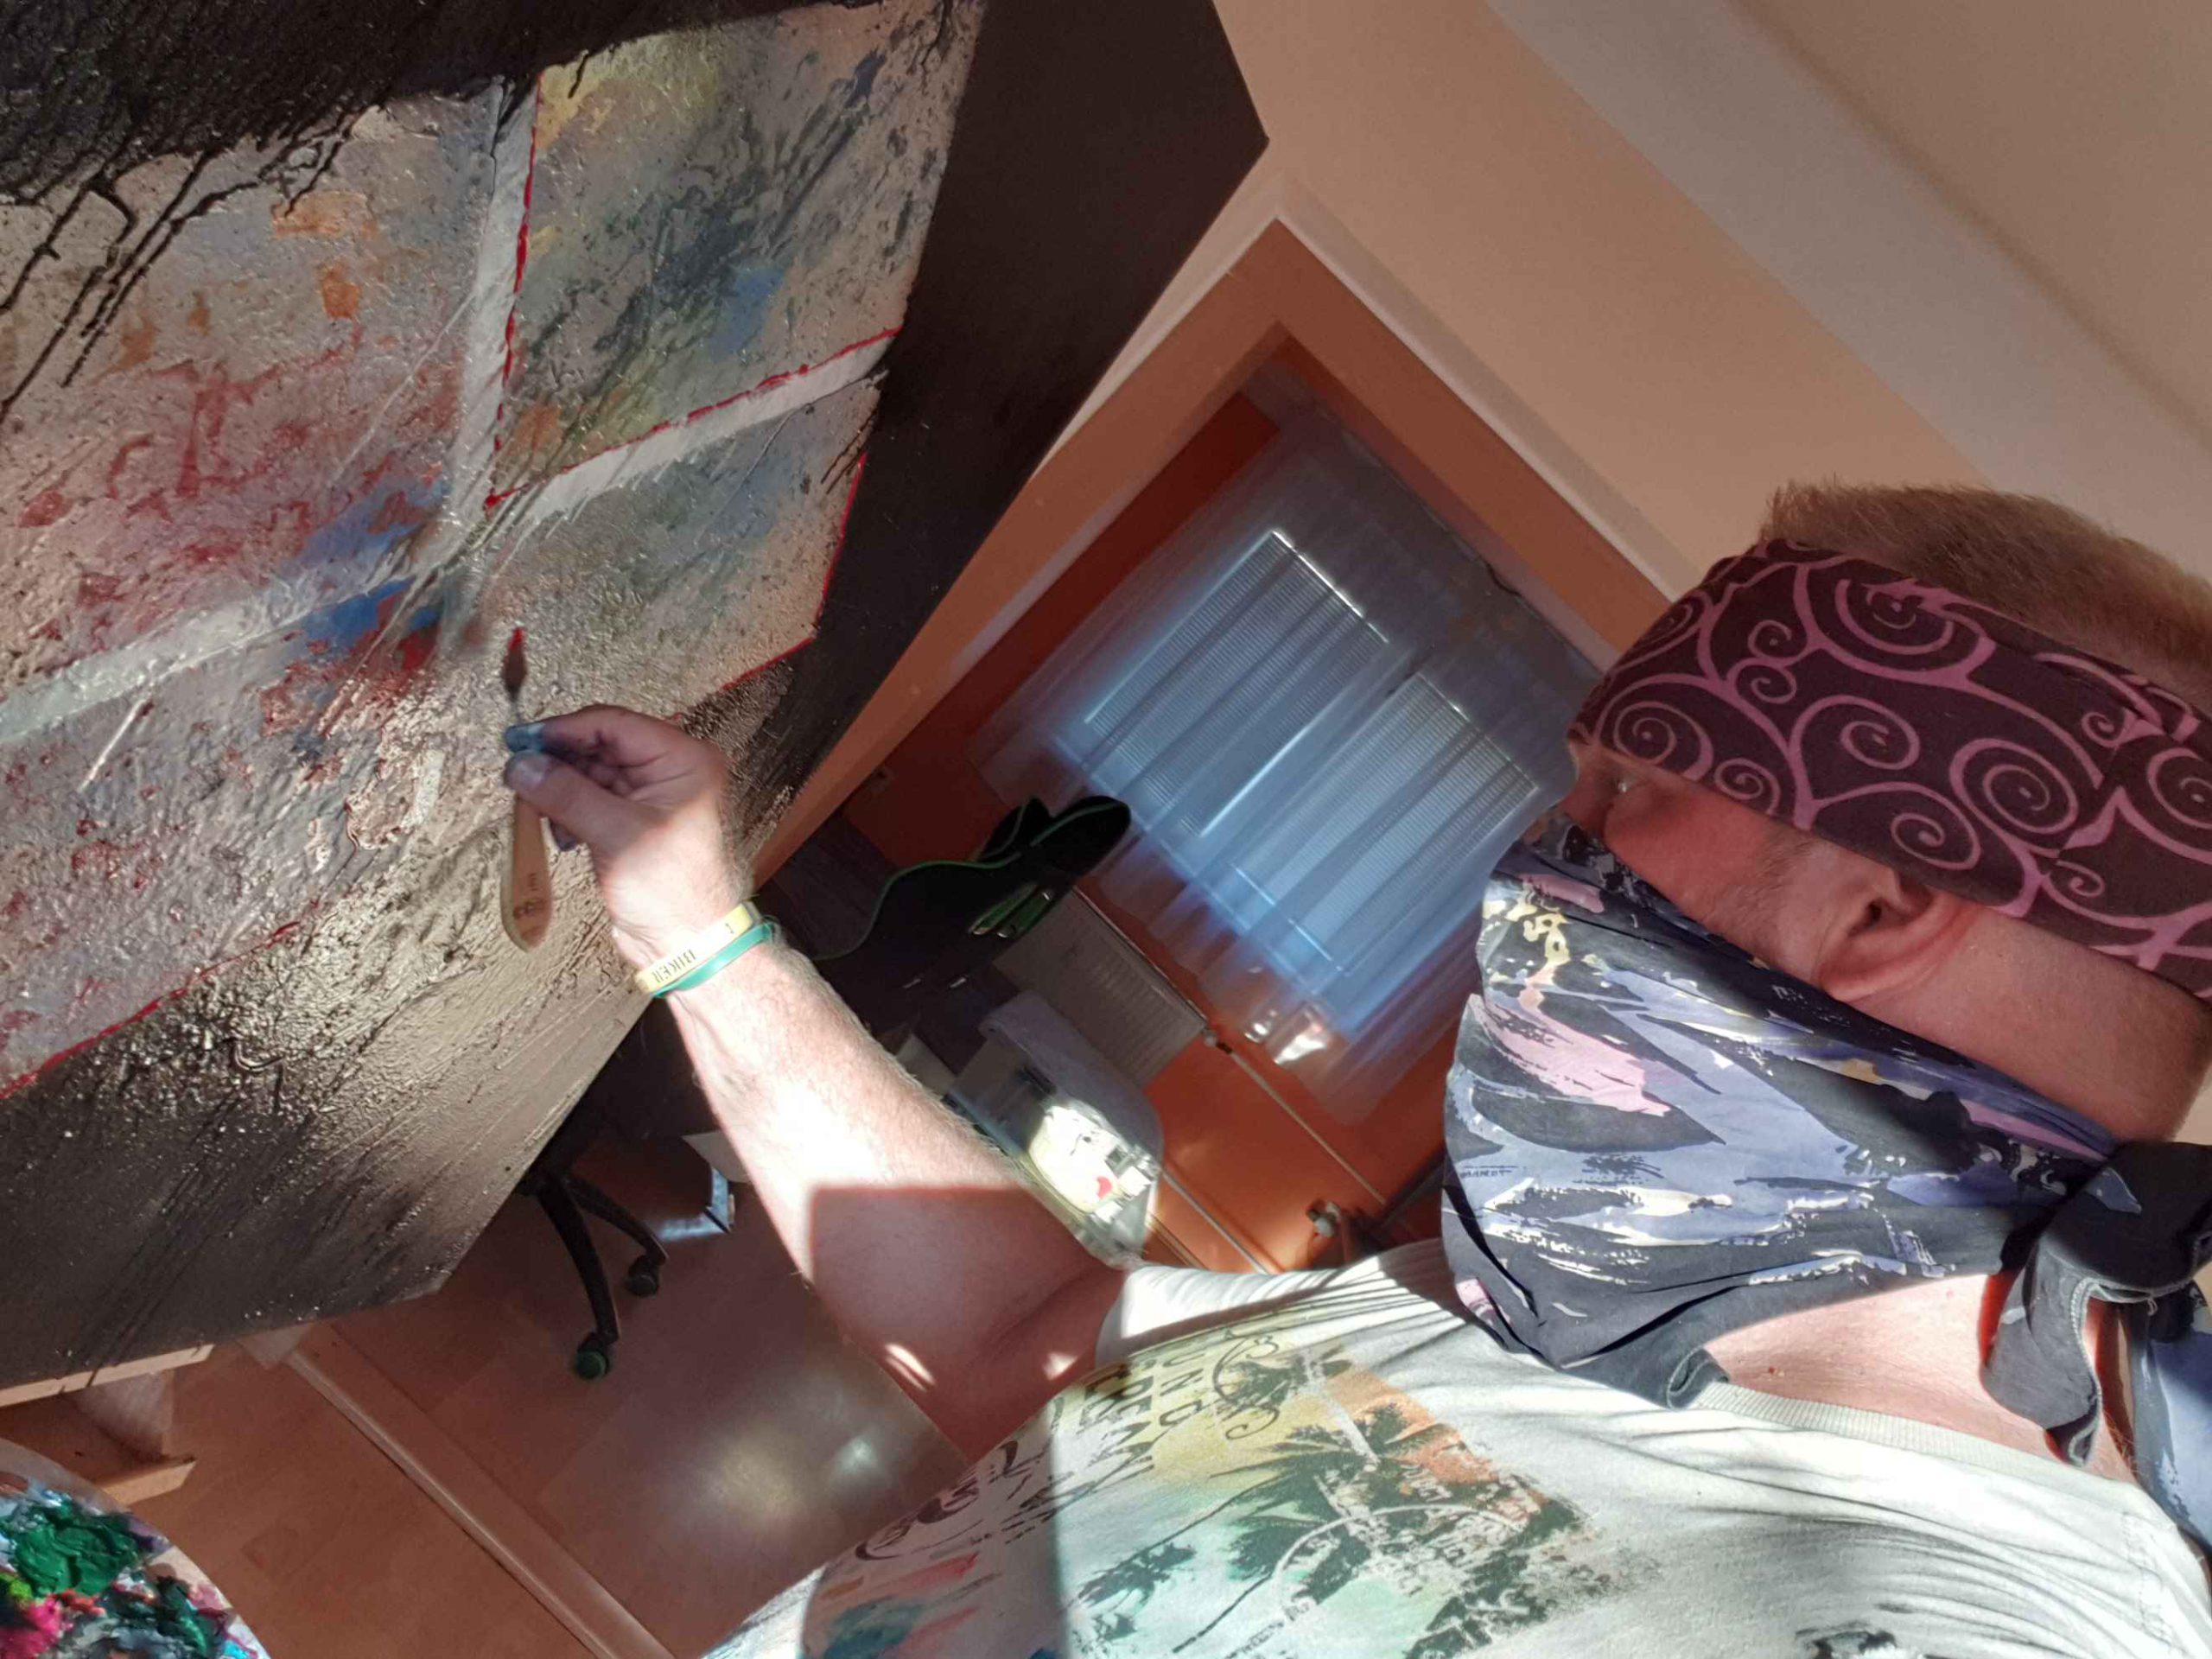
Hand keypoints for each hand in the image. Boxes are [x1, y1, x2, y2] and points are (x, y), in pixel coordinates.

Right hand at [501, 705, 749, 967]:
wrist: (691, 946)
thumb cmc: (671, 891)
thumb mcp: (615, 834)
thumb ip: (566, 794)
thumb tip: (521, 764)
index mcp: (684, 760)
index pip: (615, 724)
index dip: (565, 729)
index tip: (522, 741)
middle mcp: (672, 771)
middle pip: (600, 747)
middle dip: (560, 764)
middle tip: (519, 778)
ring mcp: (653, 798)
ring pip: (592, 775)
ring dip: (562, 792)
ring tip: (543, 817)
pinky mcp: (635, 823)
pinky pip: (594, 801)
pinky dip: (572, 812)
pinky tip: (563, 836)